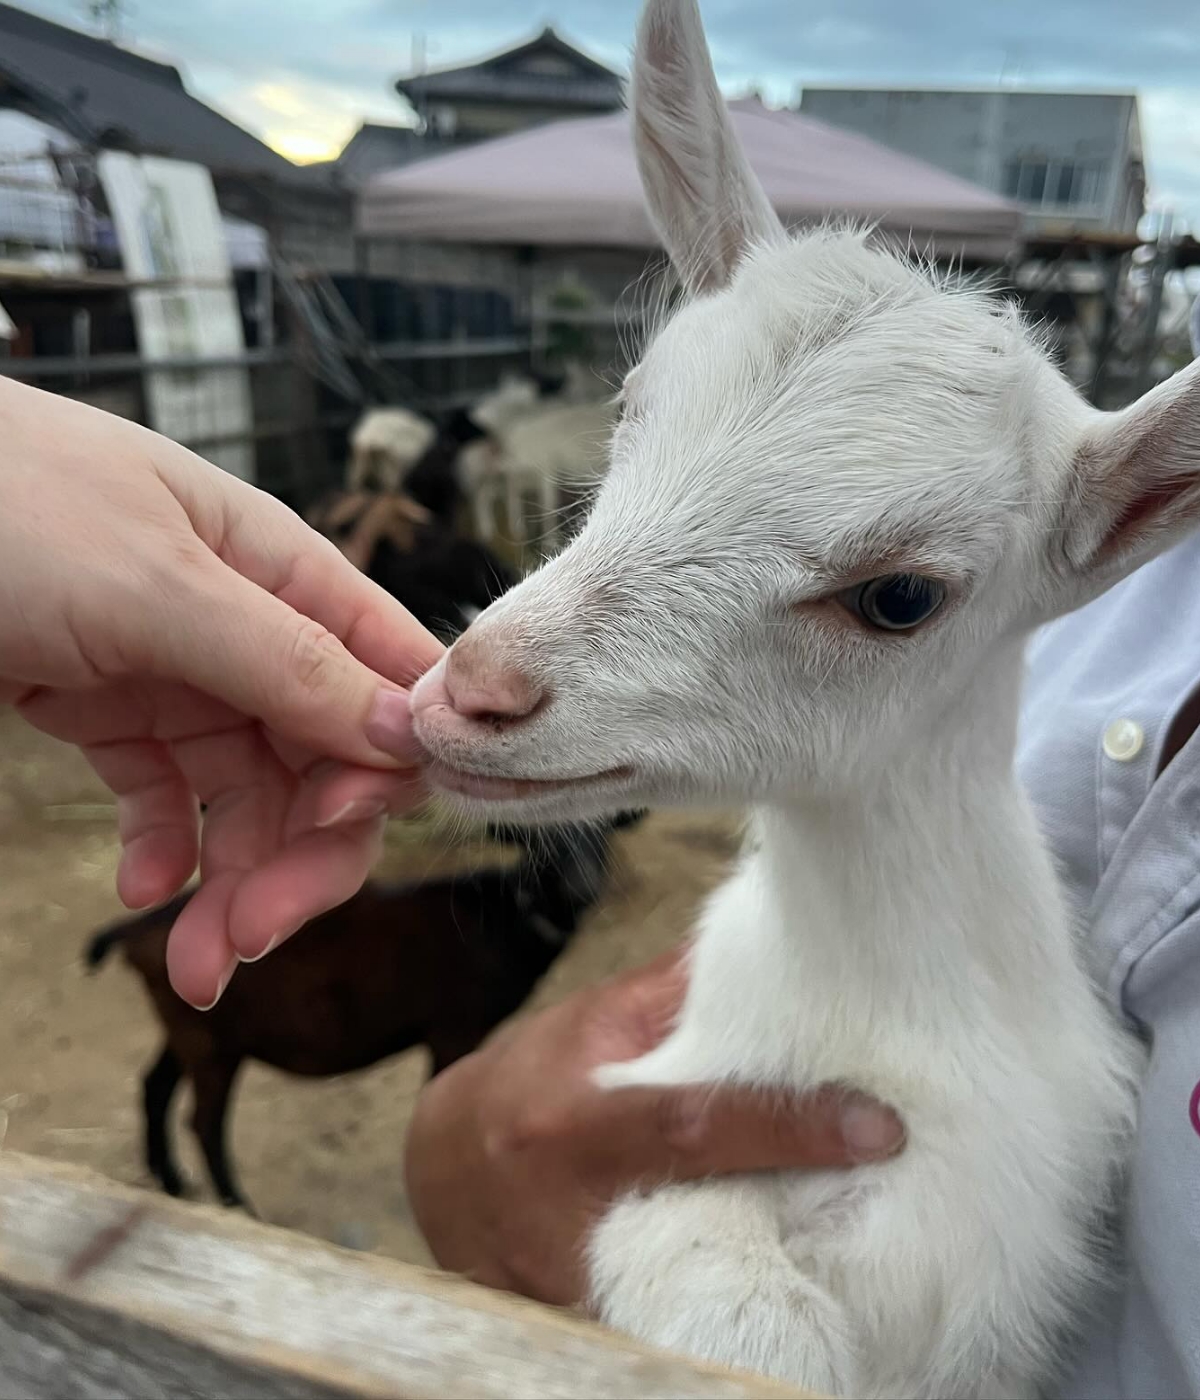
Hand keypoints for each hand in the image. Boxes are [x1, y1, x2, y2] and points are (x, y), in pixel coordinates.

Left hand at [0, 378, 443, 1007]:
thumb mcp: (155, 584)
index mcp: (286, 575)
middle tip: (253, 936)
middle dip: (302, 857)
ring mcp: (184, 676)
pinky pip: (168, 798)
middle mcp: (251, 632)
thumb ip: (284, 659)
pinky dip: (165, 851)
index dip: (388, 765)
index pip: (386, 682)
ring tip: (197, 963)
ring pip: (250, 798)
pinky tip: (142, 890)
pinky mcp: (115, 713)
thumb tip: (405, 735)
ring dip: (236, 883)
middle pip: (323, 764)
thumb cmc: (6, 500)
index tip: (341, 828)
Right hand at [405, 948, 904, 1305]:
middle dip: (802, 1212)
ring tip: (855, 1245)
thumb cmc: (531, 1079)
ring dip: (771, 1269)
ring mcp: (569, 1285)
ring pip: (689, 1290)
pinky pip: (666, 1321)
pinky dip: (726, 1306)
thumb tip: (763, 946)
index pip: (695, 1123)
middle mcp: (568, 1211)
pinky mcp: (580, 1326)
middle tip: (895, 1194)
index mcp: (574, 1120)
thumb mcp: (590, 1023)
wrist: (443, 1166)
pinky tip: (780, 1282)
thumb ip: (672, 997)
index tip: (879, 1128)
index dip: (791, 1126)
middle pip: (708, 1222)